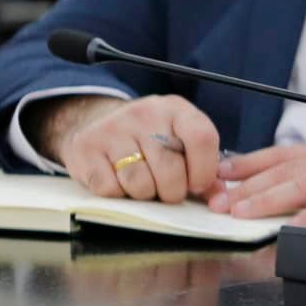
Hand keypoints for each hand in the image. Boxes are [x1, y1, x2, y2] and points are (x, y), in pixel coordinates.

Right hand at [43, 95, 219, 204]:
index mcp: (176, 109)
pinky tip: (120, 182)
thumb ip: (203, 164)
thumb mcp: (179, 138)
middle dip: (173, 191)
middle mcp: (145, 114)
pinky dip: (117, 194)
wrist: (96, 120)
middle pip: (170, 169)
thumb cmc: (148, 136)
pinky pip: (109, 188)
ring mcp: (113, 129)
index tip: (198, 185)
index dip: (204, 170)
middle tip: (167, 190)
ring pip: (139, 183)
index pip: (202, 138)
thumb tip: (219, 196)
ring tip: (144, 185)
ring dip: (145, 194)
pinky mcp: (86, 148)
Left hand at [206, 143, 305, 229]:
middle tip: (216, 199)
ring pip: (303, 183)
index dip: (250, 163)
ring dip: (268, 197)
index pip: (284, 153)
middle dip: (247, 184)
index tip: (220, 173)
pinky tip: (291, 229)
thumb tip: (292, 201)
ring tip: (240, 212)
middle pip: (285, 168)